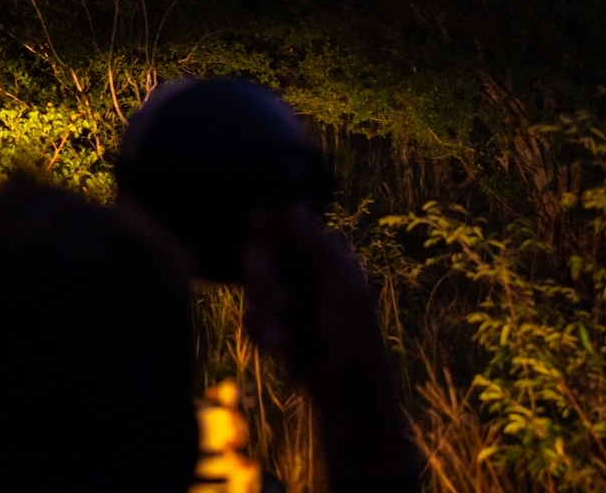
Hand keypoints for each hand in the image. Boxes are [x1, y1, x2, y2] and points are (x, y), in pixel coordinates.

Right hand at [239, 203, 421, 492]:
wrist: (347, 400)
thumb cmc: (354, 341)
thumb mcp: (341, 289)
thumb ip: (316, 247)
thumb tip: (293, 204)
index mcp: (327, 257)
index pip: (287, 225)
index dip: (268, 224)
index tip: (258, 226)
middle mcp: (304, 273)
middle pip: (261, 254)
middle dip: (265, 282)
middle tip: (281, 303)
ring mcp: (288, 300)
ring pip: (252, 288)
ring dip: (266, 316)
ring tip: (286, 340)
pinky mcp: (274, 327)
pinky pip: (251, 318)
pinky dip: (264, 336)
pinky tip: (282, 351)